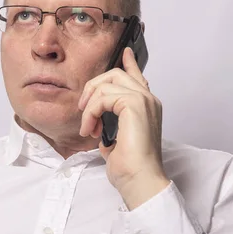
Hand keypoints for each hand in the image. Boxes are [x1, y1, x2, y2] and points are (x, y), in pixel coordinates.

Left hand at [78, 47, 169, 209]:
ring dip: (90, 105)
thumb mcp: (116, 141)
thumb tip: (99, 125)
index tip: (124, 52)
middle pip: (116, 74)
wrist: (140, 180)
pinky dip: (91, 112)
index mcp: (147, 106)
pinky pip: (103, 97)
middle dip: (93, 87)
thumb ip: (112, 125)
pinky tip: (91, 129)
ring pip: (106, 83)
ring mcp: (143, 100)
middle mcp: (148, 100)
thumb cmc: (132, 167)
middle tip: (84, 109)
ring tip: (89, 127)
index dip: (129, 63)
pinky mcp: (135, 105)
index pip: (137, 77)